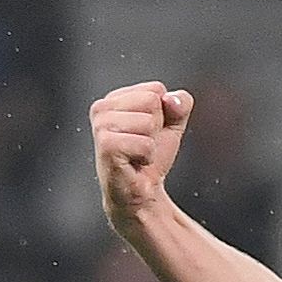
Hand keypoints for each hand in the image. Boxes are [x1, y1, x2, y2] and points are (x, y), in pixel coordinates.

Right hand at [90, 80, 194, 233]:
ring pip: (149, 121)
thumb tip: (171, 100)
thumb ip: (180, 102)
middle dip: (156, 127)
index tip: (148, 132)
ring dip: (151, 143)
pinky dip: (146, 156)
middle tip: (142, 145)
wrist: (140, 192)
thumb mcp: (173, 123)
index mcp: (115, 98)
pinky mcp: (106, 146)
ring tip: (137, 154)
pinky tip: (133, 163)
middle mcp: (102, 108)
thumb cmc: (150, 157)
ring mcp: (101, 127)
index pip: (156, 89)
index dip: (162, 114)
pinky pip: (145, 143)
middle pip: (152, 101)